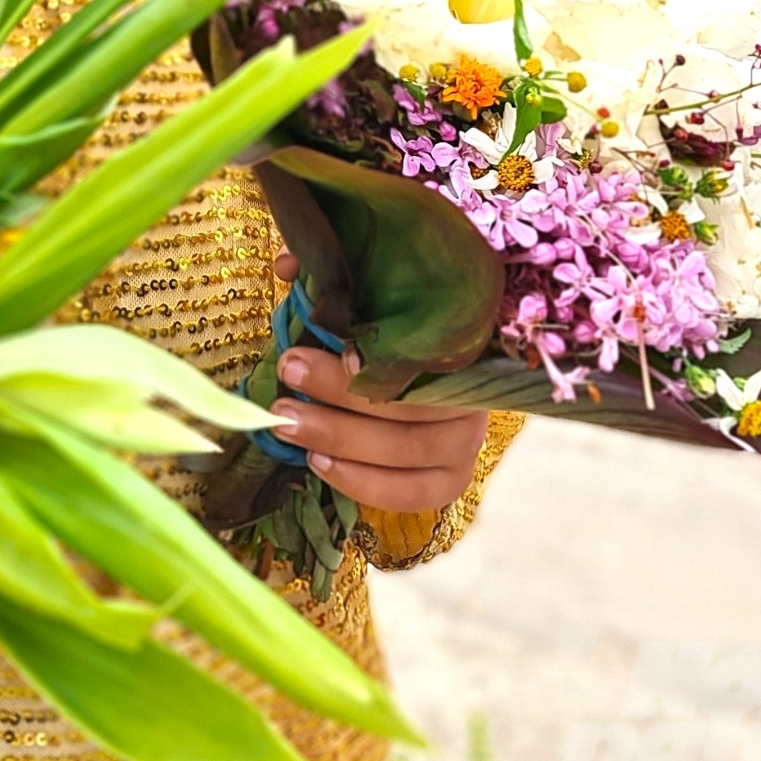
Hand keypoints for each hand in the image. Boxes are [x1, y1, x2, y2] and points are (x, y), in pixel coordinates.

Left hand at [268, 251, 487, 513]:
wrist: (437, 371)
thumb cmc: (398, 330)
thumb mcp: (374, 299)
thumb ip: (337, 281)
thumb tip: (288, 265)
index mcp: (463, 343)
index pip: (424, 355)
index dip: (379, 358)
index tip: (334, 350)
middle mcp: (473, 395)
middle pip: (409, 406)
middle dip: (340, 395)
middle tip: (288, 374)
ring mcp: (466, 443)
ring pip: (405, 453)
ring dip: (340, 441)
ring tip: (287, 425)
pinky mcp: (453, 479)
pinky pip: (410, 494)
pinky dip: (363, 485)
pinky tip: (319, 464)